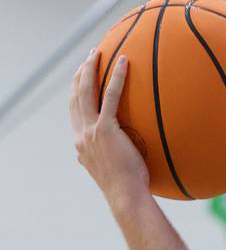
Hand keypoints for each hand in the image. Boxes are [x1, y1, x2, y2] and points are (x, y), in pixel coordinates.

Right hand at [70, 50, 150, 208]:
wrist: (126, 197)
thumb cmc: (126, 189)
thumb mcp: (111, 171)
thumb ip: (107, 158)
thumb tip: (112, 155)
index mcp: (81, 143)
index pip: (74, 111)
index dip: (76, 91)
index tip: (82, 78)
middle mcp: (81, 135)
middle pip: (75, 96)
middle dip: (80, 74)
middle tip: (88, 58)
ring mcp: (91, 131)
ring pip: (85, 91)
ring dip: (90, 68)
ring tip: (97, 52)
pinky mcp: (106, 130)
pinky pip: (110, 96)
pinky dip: (116, 77)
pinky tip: (124, 62)